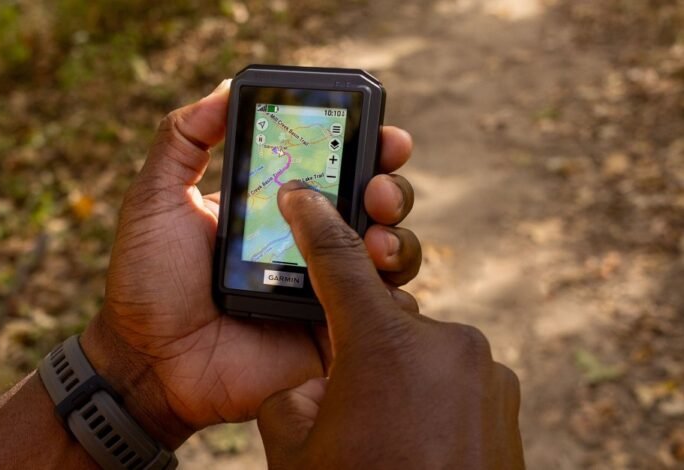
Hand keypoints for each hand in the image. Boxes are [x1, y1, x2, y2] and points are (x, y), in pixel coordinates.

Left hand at [79, 80, 421, 447]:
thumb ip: (182, 140)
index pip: (334, 168)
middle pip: (374, 206)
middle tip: (378, 187)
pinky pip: (380, 316)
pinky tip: (375, 286)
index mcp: (277, 208)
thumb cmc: (147, 282)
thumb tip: (224, 89)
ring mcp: (326, 289)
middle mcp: (310, 243)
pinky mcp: (332, 335)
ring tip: (377, 236)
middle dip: (390, 188)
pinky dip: (390, 298)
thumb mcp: (156, 200)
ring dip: (397, 238)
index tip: (379, 132)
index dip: (365, 146)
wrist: (148, 362)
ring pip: (389, 255)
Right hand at [256, 182, 523, 467]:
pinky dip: (431, 395)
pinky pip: (453, 375)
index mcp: (383, 343)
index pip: (338, 259)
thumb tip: (320, 370)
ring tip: (386, 428)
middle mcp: (443, 340)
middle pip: (384, 315)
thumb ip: (296, 383)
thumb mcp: (295, 442)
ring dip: (397, 373)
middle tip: (344, 387)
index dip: (314, 222)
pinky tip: (420, 437)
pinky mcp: (506, 395)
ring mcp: (483, 368)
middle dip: (359, 342)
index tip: (301, 193)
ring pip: (420, 348)